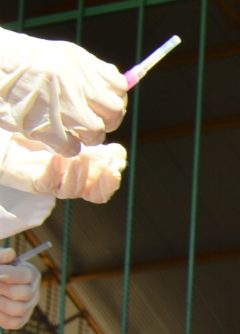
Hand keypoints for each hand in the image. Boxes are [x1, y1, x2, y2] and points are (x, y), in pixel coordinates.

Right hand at [0, 32, 126, 153]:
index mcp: (78, 61)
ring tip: (74, 131)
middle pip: (113, 111)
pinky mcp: (44, 125)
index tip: (102, 105)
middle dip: (106, 120)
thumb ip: (90, 70)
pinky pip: (72, 147)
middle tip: (90, 121)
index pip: (119, 87)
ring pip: (96, 132)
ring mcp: (59, 104)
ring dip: (89, 136)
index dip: (114, 99)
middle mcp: (73, 80)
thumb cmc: (23, 63)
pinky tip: (59, 140)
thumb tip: (122, 87)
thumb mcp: (60, 55)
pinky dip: (68, 147)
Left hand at [0, 134, 125, 201]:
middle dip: (97, 179)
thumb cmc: (58, 143)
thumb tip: (119, 155)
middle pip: (91, 195)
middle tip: (101, 161)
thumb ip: (106, 150)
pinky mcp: (37, 182)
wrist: (26, 139)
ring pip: (70, 191)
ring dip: (77, 174)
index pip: (103, 192)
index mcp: (87, 181)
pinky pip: (47, 183)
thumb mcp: (87, 142)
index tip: (115, 168)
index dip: (111, 184)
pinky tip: (57, 157)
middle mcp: (73, 186)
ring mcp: (55, 186)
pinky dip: (54, 172)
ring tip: (78, 156)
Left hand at [0, 246, 39, 330]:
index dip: (7, 274)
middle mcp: (33, 291)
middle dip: (1, 289)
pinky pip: (11, 323)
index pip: (25, 275)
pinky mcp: (19, 320)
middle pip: (23, 294)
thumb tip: (9, 253)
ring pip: (16, 309)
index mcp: (31, 274)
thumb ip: (0, 256)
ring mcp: (28, 307)